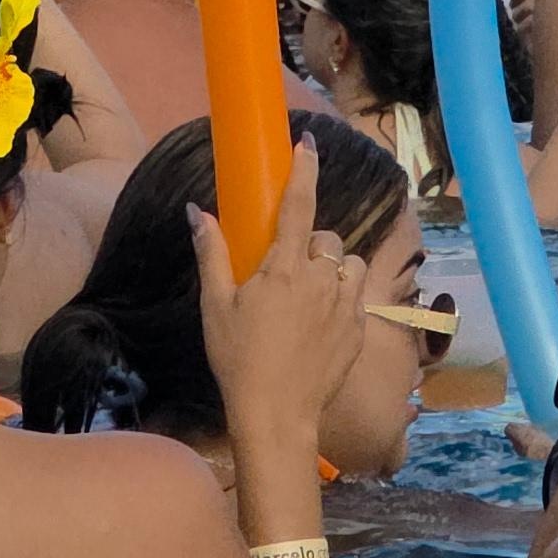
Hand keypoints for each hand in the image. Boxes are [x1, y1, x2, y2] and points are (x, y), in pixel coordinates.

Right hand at [191, 135, 364, 450]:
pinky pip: (357, 296)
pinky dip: (341, 297)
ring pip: (348, 264)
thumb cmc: (238, 360)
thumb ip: (212, 254)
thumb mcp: (216, 306)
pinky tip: (319, 322)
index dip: (304, 169)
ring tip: (309, 294)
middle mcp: (321, 279)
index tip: (308, 142)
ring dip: (332, 269)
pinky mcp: (359, 330)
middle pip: (326, 238)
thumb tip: (197, 211)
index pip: (299, 204)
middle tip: (285, 271)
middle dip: (310, 244)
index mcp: (284, 268)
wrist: (278, 416)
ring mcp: (345, 305)